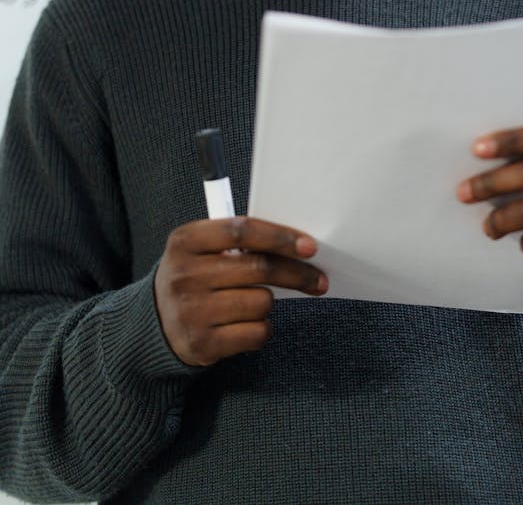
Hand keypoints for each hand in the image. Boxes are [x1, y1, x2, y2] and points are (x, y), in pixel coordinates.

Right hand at [154, 216, 327, 365]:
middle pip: (258, 268)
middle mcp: (185, 275)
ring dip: (269, 302)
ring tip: (254, 302)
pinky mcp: (202, 343)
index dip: (279, 237)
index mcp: (185, 241)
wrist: (153, 324)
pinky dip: (262, 328)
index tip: (309, 246)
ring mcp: (191, 311)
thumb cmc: (192, 277)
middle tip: (318, 279)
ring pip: (261, 302)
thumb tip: (296, 244)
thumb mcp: (199, 248)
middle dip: (296, 274)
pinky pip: (256, 333)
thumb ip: (237, 240)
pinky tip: (248, 325)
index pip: (241, 230)